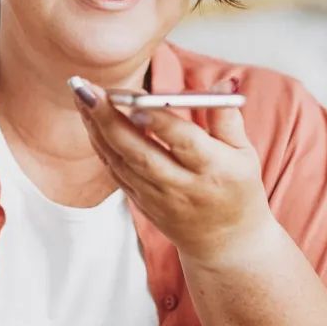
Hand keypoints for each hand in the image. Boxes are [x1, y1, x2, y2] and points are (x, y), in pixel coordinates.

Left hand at [69, 74, 275, 262]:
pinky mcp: (142, 204)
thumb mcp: (245, 154)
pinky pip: (116, 172)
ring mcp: (158, 198)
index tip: (133, 95)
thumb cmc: (237, 192)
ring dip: (98, 128)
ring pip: (122, 162)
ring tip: (81, 94)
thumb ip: (227, 117)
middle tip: (89, 89)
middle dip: (111, 119)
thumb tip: (222, 82)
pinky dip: (101, 145)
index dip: (156, 118)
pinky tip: (89, 119)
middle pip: (141, 153)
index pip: (182, 140)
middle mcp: (182, 186)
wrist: (226, 243)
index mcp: (213, 169)